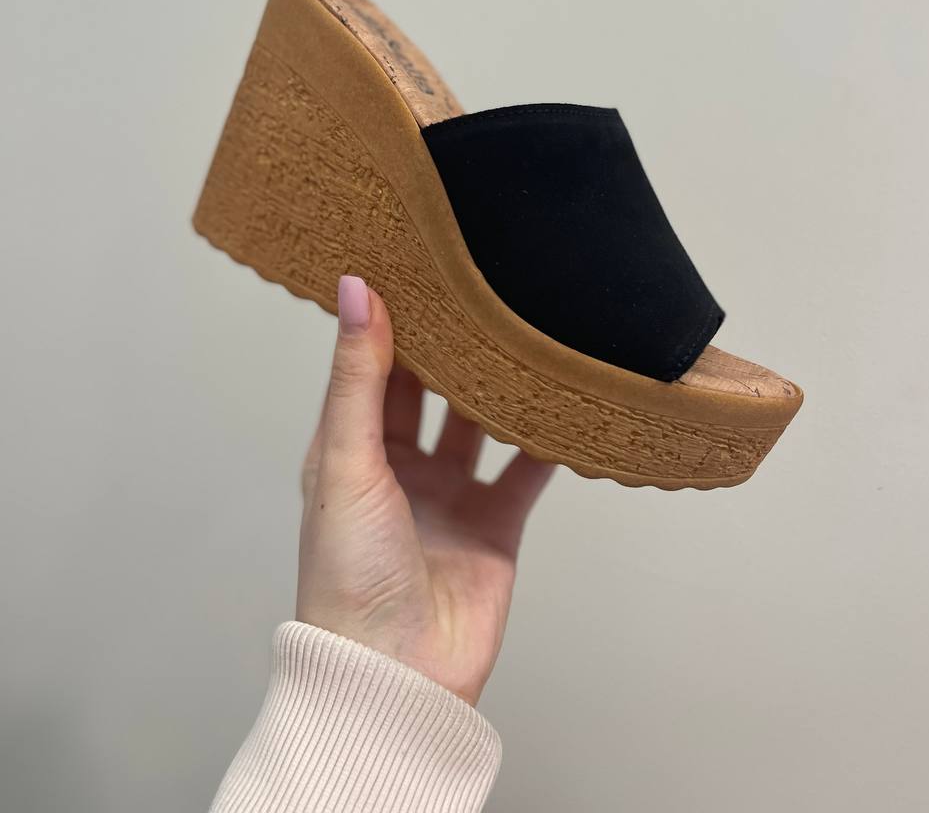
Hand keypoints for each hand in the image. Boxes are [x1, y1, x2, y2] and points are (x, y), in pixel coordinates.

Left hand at [297, 274, 554, 705]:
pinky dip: (547, 439)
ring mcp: (451, 494)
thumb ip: (359, 376)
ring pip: (481, 422)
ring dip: (501, 385)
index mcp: (351, 448)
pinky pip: (527, 471)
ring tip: (529, 329)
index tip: (420, 262)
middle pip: (431, 390)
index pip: (375, 367)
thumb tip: (356, 288)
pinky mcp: (496, 524)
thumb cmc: (348, 574)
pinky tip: (569, 400)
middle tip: (486, 284)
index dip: (394, 319)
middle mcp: (401, 466)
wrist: (396, 677)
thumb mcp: (347, 461)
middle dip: (453, 346)